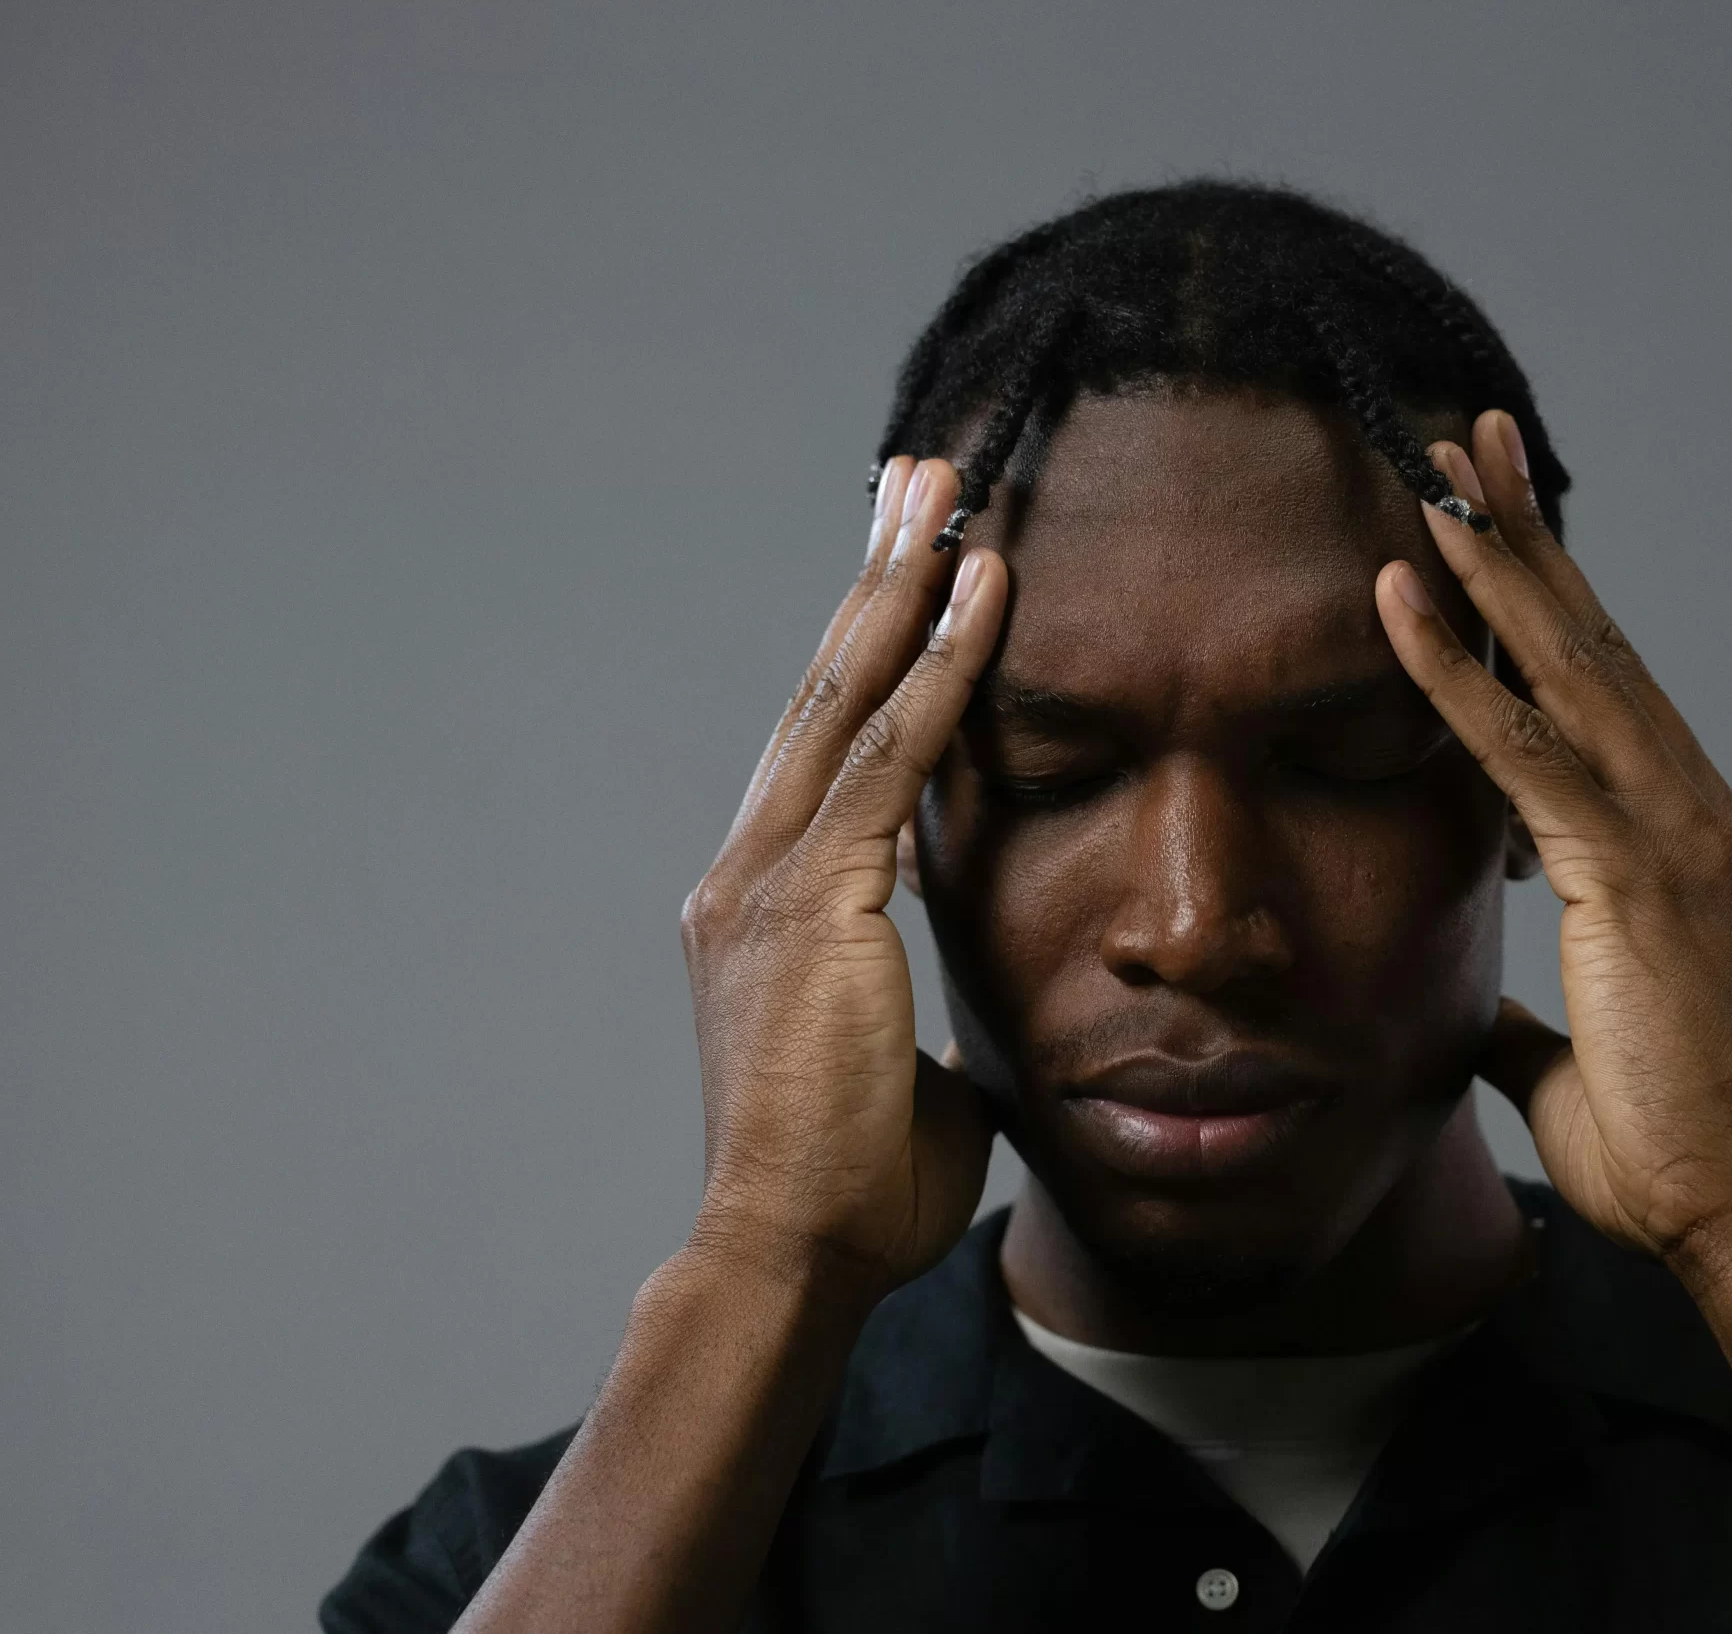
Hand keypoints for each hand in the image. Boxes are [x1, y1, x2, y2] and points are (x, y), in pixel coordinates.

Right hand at [677, 457, 1002, 1299]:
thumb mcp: (904, 1072)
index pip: (825, 747)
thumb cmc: (849, 1189)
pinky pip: (892, 754)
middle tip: (916, 479)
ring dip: (901, 584)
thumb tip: (982, 1024)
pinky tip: (983, 591)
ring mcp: (768, 877)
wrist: (791, 1254)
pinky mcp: (813, 897)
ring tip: (946, 490)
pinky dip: (940, 665)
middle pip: (821, 689)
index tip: (905, 566)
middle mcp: (748, 870)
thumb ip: (931, 1019)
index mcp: (764, 905)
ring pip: (847, 695)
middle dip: (872, 575)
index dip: (867, 650)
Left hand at [1374, 415, 1731, 1262]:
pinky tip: (1403, 596)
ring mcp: (1677, 832)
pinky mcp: (1634, 872)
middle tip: (1472, 439)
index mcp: (1689, 843)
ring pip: (1568, 665)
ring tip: (1431, 472)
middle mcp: (1694, 813)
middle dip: (1529, 536)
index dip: (1549, 604)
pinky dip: (1455, 667)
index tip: (1498, 524)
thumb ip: (1530, 1021)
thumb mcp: (1576, 1064)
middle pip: (1595, 644)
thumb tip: (1480, 1018)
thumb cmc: (1672, 1153)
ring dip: (1493, 561)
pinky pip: (1523, 744)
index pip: (1604, 694)